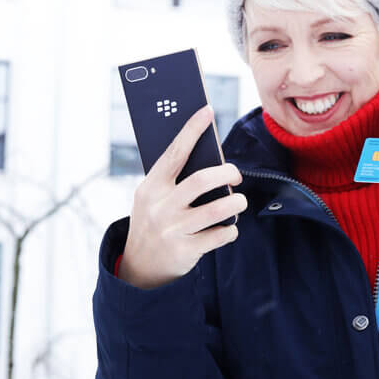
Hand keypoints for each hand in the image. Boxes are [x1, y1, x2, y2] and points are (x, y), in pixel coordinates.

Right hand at [118, 105, 247, 288]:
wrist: (139, 267)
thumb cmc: (154, 221)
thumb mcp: (152, 198)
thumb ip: (174, 180)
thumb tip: (210, 157)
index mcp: (151, 187)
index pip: (174, 153)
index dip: (192, 130)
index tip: (207, 111)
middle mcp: (161, 207)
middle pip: (202, 180)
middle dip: (227, 173)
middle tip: (236, 176)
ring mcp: (173, 230)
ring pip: (217, 209)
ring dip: (236, 203)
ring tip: (239, 201)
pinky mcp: (186, 251)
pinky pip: (221, 234)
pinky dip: (230, 229)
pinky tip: (228, 227)